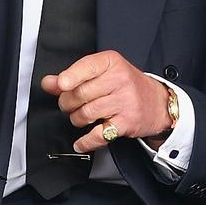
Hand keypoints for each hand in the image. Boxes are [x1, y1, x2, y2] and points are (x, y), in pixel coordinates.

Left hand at [41, 50, 172, 153]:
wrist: (157, 103)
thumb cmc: (126, 85)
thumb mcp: (102, 73)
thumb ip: (74, 77)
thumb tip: (48, 83)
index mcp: (112, 62)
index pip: (88, 66)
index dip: (71, 76)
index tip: (61, 84)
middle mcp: (120, 80)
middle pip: (81, 93)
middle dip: (67, 102)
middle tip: (69, 104)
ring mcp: (125, 101)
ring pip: (86, 113)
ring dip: (76, 119)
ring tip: (80, 117)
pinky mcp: (126, 122)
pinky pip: (100, 134)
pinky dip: (86, 141)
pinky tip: (80, 142)